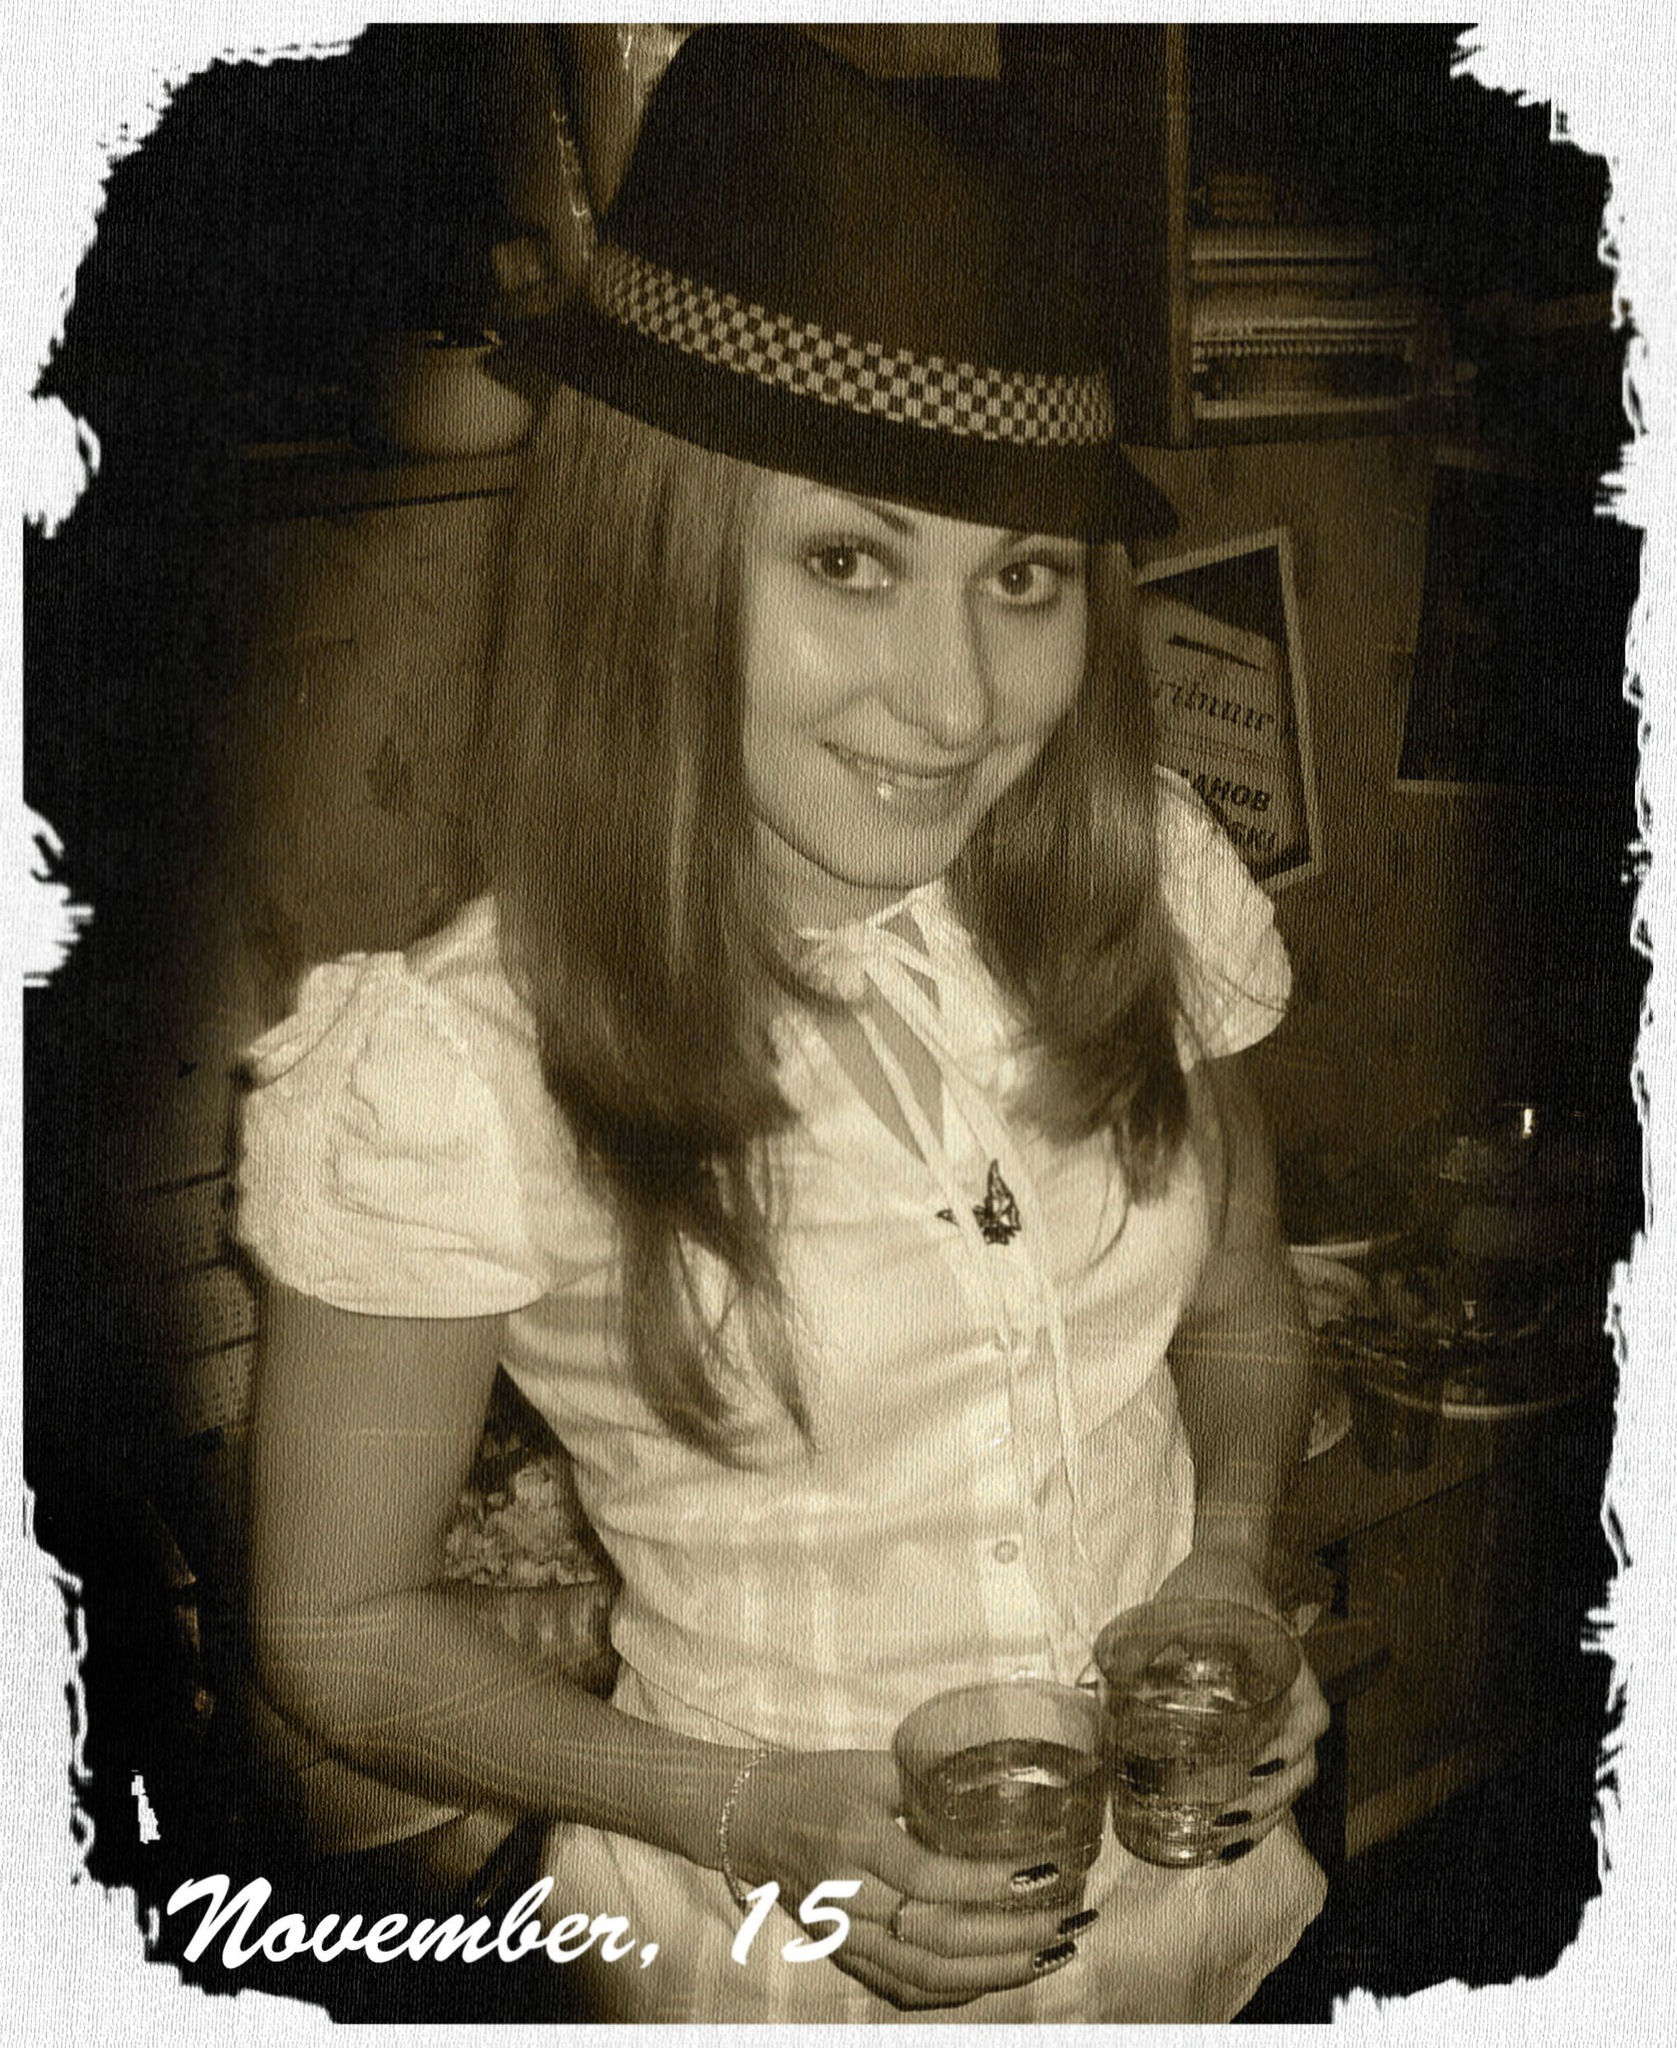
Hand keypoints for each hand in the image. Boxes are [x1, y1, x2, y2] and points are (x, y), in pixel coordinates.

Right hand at [726, 1747, 1083, 2009]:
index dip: (988, 1882)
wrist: (750, 1818)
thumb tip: (999, 1792)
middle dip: (1010, 1937)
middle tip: (1064, 1922)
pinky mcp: (843, 1956)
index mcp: (855, 1841)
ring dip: (995, 1972)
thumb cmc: (816, 1782)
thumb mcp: (870, 1767)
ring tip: (1049, 1956)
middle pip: (936, 1936)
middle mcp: (848, 1898)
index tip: (1043, 1871)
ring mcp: (843, 1936)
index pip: (929, 1876)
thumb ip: (928, 1784)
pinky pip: (902, 1988)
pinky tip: (996, 1978)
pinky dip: (954, 1991)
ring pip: (925, 1973)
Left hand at [1149, 1545, 1330, 1852]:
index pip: (1312, 1717)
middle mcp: (1291, 1700)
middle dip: (1269, 1803)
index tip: (1259, 1768)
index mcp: (1289, 1669)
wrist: (1224, 1566)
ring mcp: (1276, 1718)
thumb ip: (1155, 1632)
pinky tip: (1214, 1840)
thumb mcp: (1187, 1601)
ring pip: (1286, 1781)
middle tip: (1225, 1822)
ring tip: (1219, 1848)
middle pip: (1301, 1765)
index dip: (1292, 1748)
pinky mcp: (1254, 1729)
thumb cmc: (1213, 1585)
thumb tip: (1117, 1668)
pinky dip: (1247, 1809)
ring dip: (1261, 1817)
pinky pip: (1262, 1776)